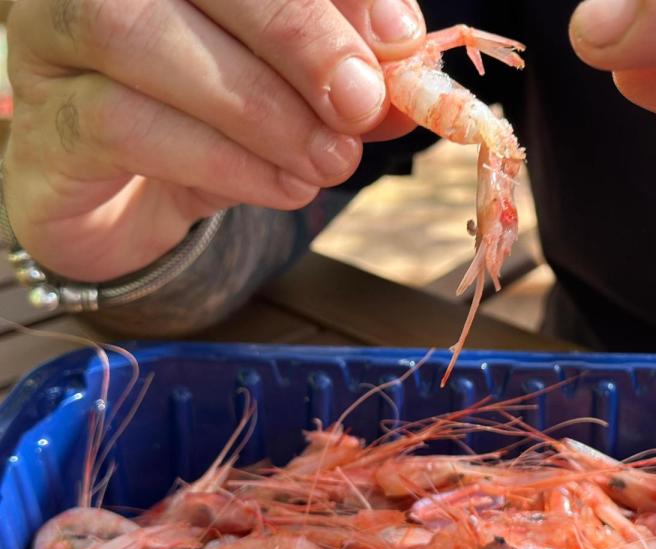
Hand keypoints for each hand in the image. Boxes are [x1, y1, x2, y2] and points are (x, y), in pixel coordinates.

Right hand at [4, 0, 424, 281]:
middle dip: (295, 34)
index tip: (399, 39)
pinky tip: (284, 185)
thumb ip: (349, 74)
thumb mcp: (300, 93)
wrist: (133, 202)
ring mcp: (51, 37)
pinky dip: (220, 159)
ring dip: (255, 105)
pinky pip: (119, 123)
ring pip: (135, 35)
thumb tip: (410, 76)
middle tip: (361, 102)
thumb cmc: (221, 121)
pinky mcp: (42, 121)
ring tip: (328, 159)